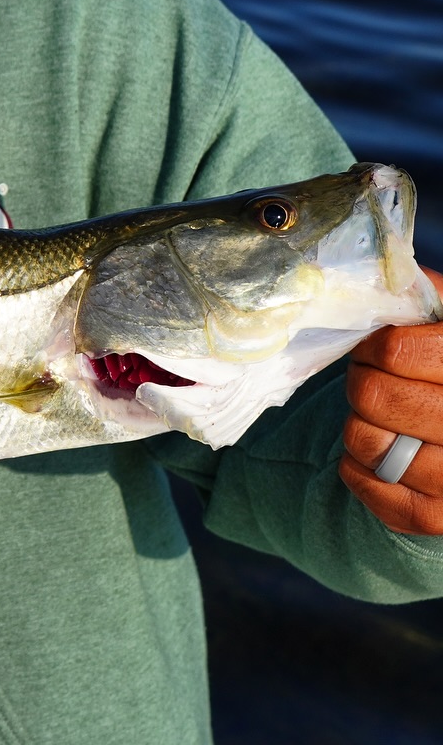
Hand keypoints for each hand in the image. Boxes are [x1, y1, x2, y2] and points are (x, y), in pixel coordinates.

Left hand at [340, 269, 442, 532]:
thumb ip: (421, 293)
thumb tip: (384, 272)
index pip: (395, 352)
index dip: (375, 347)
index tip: (381, 349)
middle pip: (373, 397)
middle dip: (362, 383)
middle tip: (375, 381)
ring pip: (364, 440)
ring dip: (359, 424)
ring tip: (383, 417)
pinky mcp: (439, 518)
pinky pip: (365, 483)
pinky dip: (356, 464)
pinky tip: (381, 450)